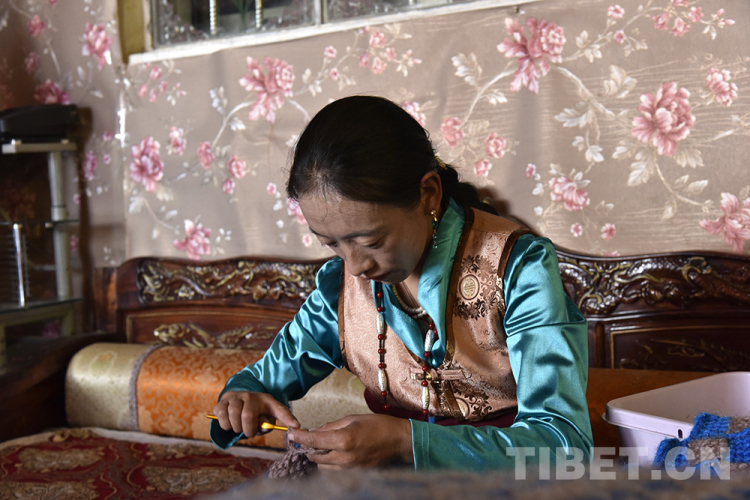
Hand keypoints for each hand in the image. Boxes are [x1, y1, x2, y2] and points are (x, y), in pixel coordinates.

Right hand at [212, 391, 299, 437]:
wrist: (237, 399)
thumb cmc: (254, 411)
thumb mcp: (266, 416)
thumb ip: (269, 425)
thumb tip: (274, 430)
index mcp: (266, 400)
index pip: (279, 409)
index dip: (288, 418)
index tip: (297, 426)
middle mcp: (250, 396)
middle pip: (247, 415)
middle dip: (247, 429)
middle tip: (248, 432)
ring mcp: (235, 397)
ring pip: (232, 414)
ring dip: (235, 427)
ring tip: (238, 428)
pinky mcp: (222, 401)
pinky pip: (220, 413)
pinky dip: (224, 424)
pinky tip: (228, 424)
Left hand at [287, 414, 412, 468]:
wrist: (399, 441)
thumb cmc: (378, 426)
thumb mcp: (352, 418)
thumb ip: (331, 426)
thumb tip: (315, 431)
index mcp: (343, 440)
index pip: (313, 441)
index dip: (300, 438)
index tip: (291, 436)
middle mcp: (344, 458)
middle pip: (315, 457)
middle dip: (311, 448)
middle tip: (311, 439)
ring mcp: (350, 469)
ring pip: (324, 468)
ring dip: (321, 458)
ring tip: (328, 447)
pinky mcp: (355, 475)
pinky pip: (336, 472)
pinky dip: (332, 464)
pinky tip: (337, 454)